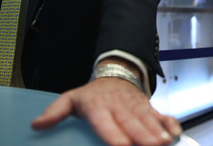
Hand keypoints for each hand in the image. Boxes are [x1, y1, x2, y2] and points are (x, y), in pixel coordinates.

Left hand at [31, 78, 181, 145]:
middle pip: (131, 124)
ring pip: (148, 121)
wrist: (116, 74)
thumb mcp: (71, 99)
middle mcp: (119, 107)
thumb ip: (55, 113)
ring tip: (165, 143)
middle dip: (142, 137)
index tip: (121, 145)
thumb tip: (36, 125)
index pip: (105, 122)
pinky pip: (161, 115)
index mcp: (98, 107)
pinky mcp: (148, 108)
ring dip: (158, 132)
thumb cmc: (92, 95)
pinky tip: (176, 134)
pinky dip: (170, 124)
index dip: (113, 134)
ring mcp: (136, 107)